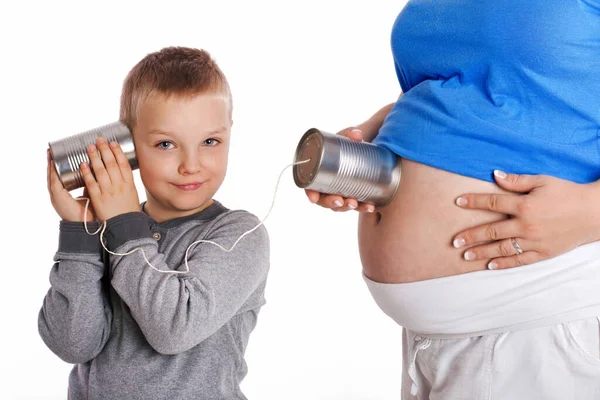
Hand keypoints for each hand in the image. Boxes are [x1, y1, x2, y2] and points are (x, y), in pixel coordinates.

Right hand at [47, 148, 95, 221]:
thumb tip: (98, 170)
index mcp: (65, 193)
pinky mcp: (58, 198)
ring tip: (50, 153)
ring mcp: (57, 196)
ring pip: (52, 177)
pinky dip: (52, 172)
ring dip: (50, 165)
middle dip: (52, 162)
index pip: (60, 176)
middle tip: (52, 150)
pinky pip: (54, 182)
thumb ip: (91, 184)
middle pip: (54, 174)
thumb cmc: (90, 211)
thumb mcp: (90, 193)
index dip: (59, 165)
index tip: (60, 154)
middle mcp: (59, 194)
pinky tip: (52, 164)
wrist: (87, 225)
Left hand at [81, 137, 139, 221]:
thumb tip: (121, 169)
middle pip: (111, 164)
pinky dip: (87, 173)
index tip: (112, 143)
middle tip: (99, 140)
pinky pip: (92, 183)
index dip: (117, 152)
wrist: (124, 226)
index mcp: (129, 184)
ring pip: (101, 170)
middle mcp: (120, 186)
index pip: (124, 163)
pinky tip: (83, 164)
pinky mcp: (98, 198)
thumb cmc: (128, 211)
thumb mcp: (132, 194)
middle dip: (104, 150)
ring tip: (89, 147)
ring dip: (94, 157)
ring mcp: (109, 191)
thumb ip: (126, 182)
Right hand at [305, 127, 375, 212]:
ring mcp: (340, 191)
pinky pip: (356, 205)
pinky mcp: (353, 194)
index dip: (310, 194)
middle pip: (324, 200)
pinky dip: (363, 207)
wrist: (361, 147)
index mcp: (319, 172)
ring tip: (354, 204)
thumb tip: (357, 135)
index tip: (314, 198)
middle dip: (331, 203)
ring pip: (339, 205)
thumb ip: (349, 133)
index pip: (310, 186)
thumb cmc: (345, 143)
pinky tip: (370, 207)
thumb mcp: (344, 137)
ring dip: (346, 207)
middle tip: (340, 201)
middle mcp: (327, 185)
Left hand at [453, 170, 599, 269]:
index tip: (458, 202)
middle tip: (454, 241)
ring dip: (482, 252)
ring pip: (502, 248)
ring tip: (465, 255)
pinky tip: (490, 265)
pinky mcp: (543, 253)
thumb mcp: (543, 181)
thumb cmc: (568, 193)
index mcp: (524, 205)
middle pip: (491, 230)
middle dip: (470, 236)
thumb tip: (495, 175)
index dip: (473, 201)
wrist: (595, 212)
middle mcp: (526, 225)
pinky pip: (519, 260)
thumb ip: (517, 181)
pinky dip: (504, 263)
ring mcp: (534, 241)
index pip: (492, 202)